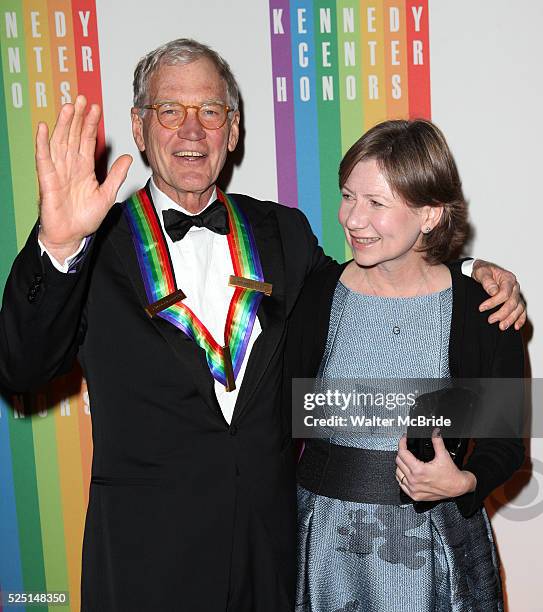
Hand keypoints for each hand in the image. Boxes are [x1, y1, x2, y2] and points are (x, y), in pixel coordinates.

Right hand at [36, 95, 131, 262]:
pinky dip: (42, 143)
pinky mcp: (47, 180)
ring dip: (63, 124)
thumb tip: (127, 157)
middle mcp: (70, 166)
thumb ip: (116, 175)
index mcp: (84, 168)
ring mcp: (58, 171)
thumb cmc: (85, 218)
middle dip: (77, 117)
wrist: (71, 236)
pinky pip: (44, 159)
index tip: (96, 108)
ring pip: (59, 142)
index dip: (90, 124)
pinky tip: (43, 128)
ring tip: (68, 107)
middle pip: (72, 136)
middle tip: (82, 98)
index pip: (86, 140)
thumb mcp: (107, 195)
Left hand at [395, 432, 475, 501]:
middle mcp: (414, 481)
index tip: (404, 439)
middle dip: (402, 452)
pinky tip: (406, 473)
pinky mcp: (415, 495)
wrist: (458, 487)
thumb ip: (437, 441)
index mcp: (419, 470)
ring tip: (407, 460)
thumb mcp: (443, 455)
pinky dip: (402, 477)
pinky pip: (402, 484)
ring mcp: (413, 489)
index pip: (402, 453)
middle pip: (398, 462)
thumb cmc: (451, 475)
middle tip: (406, 448)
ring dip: (401, 465)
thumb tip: (435, 432)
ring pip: (398, 473)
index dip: (402, 443)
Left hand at [472, 259, 525, 330]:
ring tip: (502, 327)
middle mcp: (515, 287)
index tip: (482, 308)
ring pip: (519, 308)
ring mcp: (516, 294)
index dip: (493, 302)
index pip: (504, 293)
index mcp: (508, 278)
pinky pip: (521, 310)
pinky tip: (515, 326)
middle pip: (513, 302)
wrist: (484, 270)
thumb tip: (493, 292)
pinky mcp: (515, 300)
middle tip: (491, 320)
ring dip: (511, 319)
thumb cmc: (483, 271)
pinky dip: (520, 319)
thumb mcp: (481, 272)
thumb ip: (487, 281)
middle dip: (502, 313)